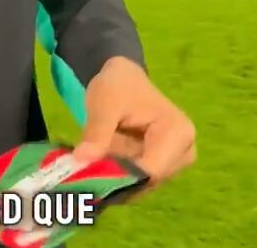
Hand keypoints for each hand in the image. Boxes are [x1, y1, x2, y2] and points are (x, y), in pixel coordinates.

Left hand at [72, 57, 195, 186]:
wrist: (122, 79)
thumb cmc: (117, 86)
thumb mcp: (104, 103)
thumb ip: (97, 132)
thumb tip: (81, 160)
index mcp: (178, 133)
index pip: (151, 171)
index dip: (119, 175)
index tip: (89, 169)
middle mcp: (184, 153)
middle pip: (146, 181)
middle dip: (115, 175)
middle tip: (86, 162)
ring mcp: (174, 164)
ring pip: (139, 185)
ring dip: (115, 175)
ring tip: (96, 153)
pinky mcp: (163, 170)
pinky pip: (137, 183)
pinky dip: (117, 175)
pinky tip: (103, 158)